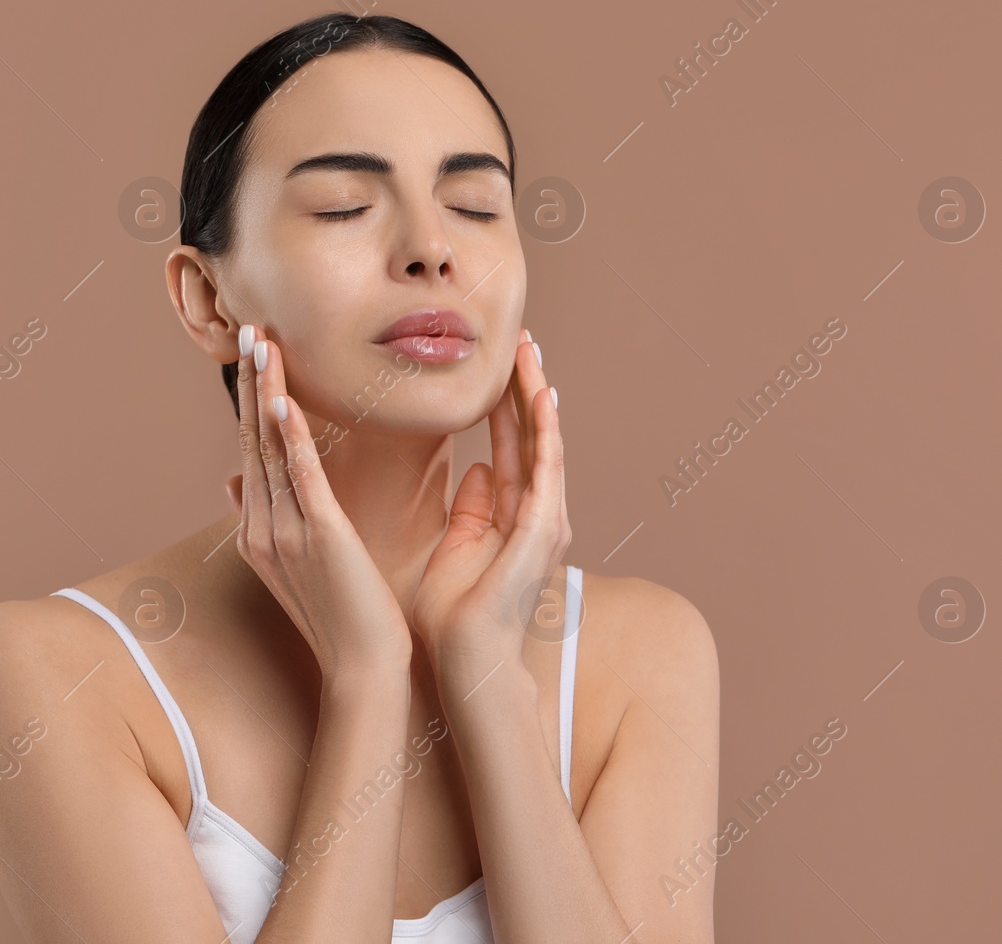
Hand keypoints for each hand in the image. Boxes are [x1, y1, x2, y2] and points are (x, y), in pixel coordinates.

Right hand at [225, 323, 413, 680]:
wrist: (363, 669)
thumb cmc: (343, 617)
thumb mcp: (293, 564)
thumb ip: (266, 517)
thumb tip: (231, 480)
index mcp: (258, 529)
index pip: (252, 449)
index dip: (253, 398)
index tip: (256, 353)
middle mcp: (261, 526)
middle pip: (252, 438)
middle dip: (253, 381)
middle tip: (251, 327)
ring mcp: (285, 532)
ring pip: (270, 448)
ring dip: (266, 392)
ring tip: (263, 344)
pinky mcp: (319, 537)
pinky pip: (300, 479)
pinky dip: (290, 439)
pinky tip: (284, 403)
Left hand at [411, 329, 571, 664]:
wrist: (465, 662)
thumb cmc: (455, 617)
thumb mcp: (457, 547)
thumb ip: (471, 509)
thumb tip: (475, 469)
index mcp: (512, 516)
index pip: (509, 446)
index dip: (504, 404)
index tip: (498, 363)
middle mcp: (535, 514)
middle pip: (530, 436)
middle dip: (525, 387)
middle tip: (523, 339)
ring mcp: (544, 520)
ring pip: (542, 443)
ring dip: (537, 395)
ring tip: (530, 351)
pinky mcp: (543, 529)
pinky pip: (546, 469)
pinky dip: (546, 431)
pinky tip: (543, 395)